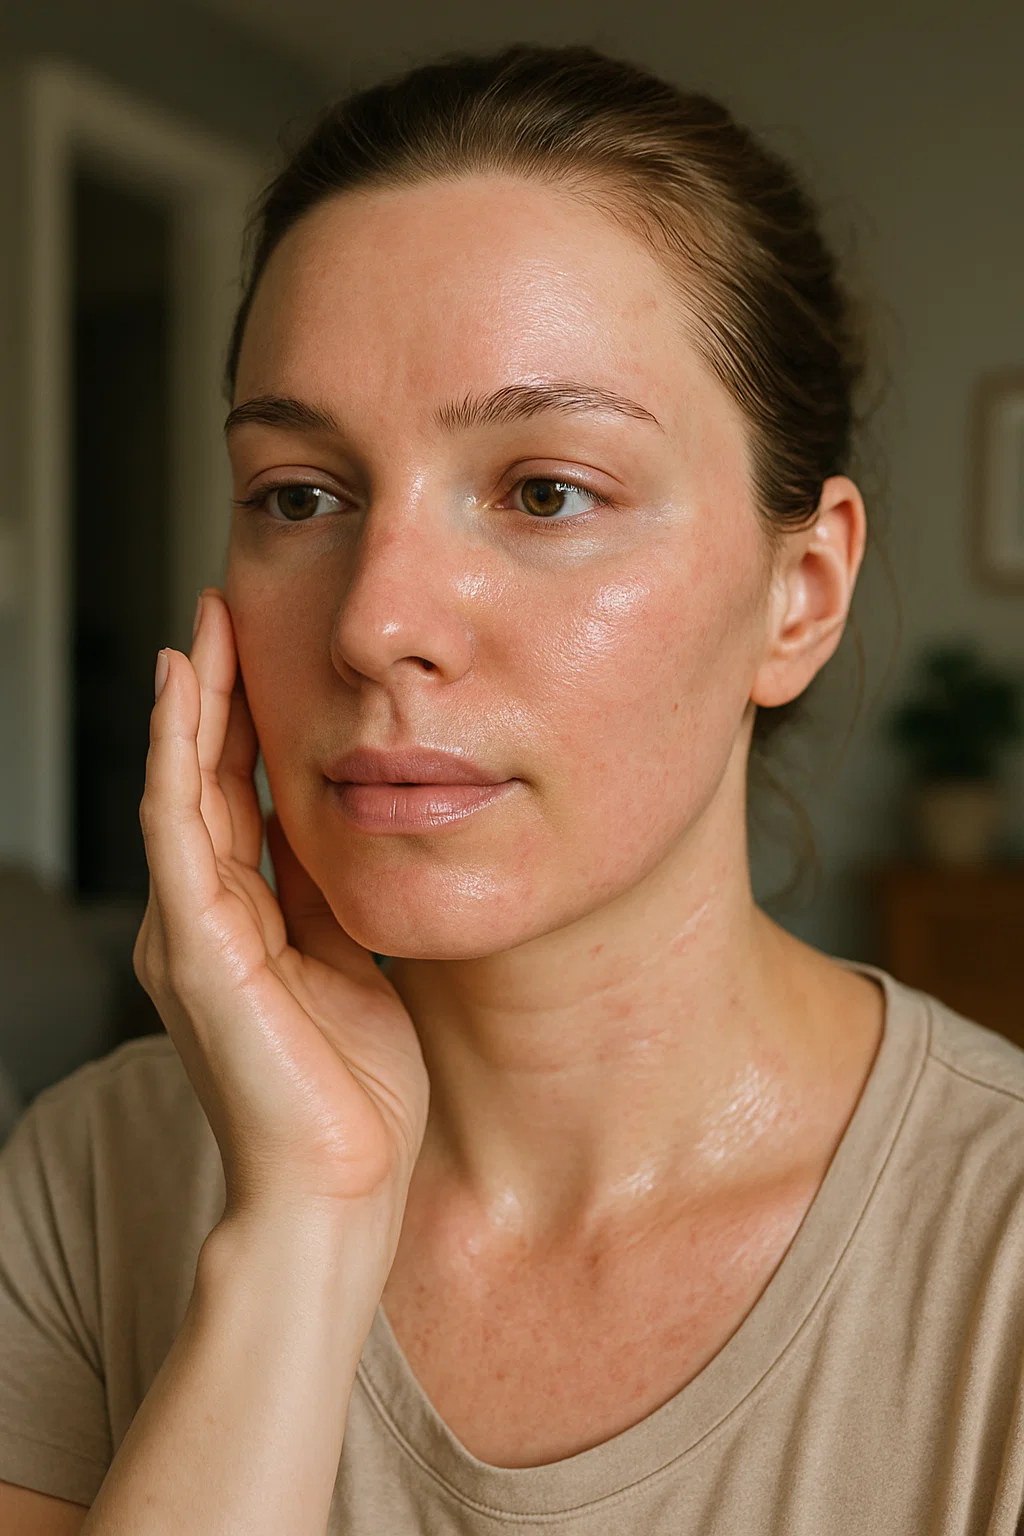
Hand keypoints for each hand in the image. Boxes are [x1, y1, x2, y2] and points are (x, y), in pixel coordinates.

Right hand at [134, 590, 428, 1232]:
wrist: (341, 1190)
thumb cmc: (355, 1093)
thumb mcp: (355, 961)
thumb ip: (333, 895)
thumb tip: (349, 822)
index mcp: (243, 925)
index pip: (236, 800)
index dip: (247, 724)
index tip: (266, 652)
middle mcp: (202, 921)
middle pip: (202, 782)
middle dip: (215, 694)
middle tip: (225, 609)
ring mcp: (189, 934)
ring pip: (180, 790)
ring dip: (191, 704)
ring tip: (203, 626)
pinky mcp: (193, 950)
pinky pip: (178, 831)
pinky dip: (177, 756)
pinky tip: (184, 694)